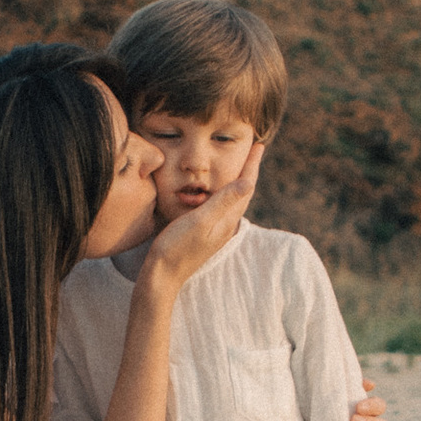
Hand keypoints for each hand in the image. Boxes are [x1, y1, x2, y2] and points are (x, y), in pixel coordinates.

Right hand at [138, 149, 261, 293]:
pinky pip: (221, 207)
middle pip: (243, 193)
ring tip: (241, 165)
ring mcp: (216, 230)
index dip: (252, 165)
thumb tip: (249, 182)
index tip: (259, 145)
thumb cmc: (177, 247)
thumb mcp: (200, 220)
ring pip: (232, 200)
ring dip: (238, 181)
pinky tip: (218, 190)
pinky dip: (224, 192)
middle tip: (254, 150)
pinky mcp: (205, 233)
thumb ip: (224, 201)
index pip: (245, 187)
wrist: (162, 275)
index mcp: (227, 219)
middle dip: (248, 171)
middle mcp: (225, 225)